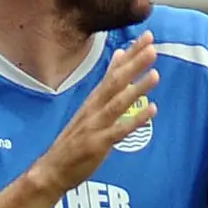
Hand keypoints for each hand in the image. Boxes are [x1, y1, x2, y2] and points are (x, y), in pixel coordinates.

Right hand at [28, 33, 160, 194]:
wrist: (52, 170)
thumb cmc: (74, 141)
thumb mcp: (89, 110)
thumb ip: (105, 87)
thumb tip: (118, 60)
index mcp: (93, 100)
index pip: (113, 72)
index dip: (130, 54)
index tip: (147, 37)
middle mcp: (94, 109)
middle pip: (115, 82)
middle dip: (134, 64)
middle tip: (151, 46)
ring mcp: (95, 126)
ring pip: (118, 103)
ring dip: (137, 88)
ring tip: (155, 73)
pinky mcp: (98, 144)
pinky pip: (119, 130)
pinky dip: (135, 120)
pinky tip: (152, 110)